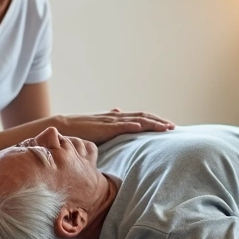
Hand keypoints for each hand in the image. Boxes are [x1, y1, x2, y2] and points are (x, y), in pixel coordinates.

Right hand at [52, 108, 174, 144]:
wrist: (65, 127)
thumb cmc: (82, 129)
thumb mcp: (101, 124)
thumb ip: (112, 119)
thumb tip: (119, 110)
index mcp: (118, 118)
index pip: (141, 117)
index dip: (155, 121)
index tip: (168, 126)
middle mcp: (117, 117)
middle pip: (143, 117)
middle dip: (159, 122)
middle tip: (173, 127)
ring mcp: (111, 121)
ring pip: (136, 120)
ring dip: (151, 123)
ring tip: (164, 127)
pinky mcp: (103, 127)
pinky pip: (119, 126)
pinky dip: (131, 125)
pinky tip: (140, 127)